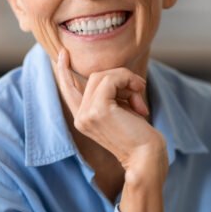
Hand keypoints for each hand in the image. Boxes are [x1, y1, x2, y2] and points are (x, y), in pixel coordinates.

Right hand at [56, 48, 165, 173]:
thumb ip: (109, 96)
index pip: (69, 90)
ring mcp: (86, 114)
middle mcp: (80, 117)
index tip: (63, 53)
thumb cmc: (139, 136)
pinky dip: (128, 80)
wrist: (147, 159)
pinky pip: (112, 79)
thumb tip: (114, 75)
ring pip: (103, 75)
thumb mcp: (119, 111)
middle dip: (120, 78)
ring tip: (140, 99)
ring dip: (127, 80)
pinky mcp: (98, 110)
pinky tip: (139, 92)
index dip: (64, 71)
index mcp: (83, 119)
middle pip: (94, 77)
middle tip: (138, 90)